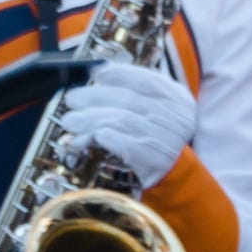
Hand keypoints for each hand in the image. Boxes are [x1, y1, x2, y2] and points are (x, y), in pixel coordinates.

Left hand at [59, 57, 197, 191]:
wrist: (181, 178)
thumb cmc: (164, 141)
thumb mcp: (164, 112)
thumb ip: (141, 95)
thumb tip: (102, 77)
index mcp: (178, 100)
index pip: (147, 79)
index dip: (119, 73)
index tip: (96, 73)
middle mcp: (175, 117)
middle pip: (128, 100)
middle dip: (95, 97)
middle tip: (72, 99)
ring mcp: (166, 138)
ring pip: (119, 120)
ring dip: (90, 119)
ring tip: (70, 121)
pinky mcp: (153, 160)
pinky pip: (119, 143)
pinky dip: (97, 138)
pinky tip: (82, 139)